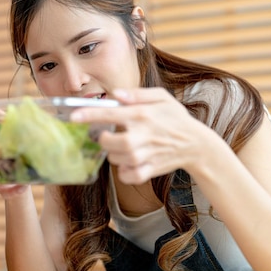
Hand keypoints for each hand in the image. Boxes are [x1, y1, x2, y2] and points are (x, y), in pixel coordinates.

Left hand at [70, 88, 216, 184]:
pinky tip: (130, 163)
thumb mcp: (162, 97)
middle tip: (107, 136)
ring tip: (125, 147)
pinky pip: (127, 176)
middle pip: (108, 142)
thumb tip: (116, 94)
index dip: (88, 115)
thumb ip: (137, 94)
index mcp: (141, 115)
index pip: (109, 114)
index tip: (73, 117)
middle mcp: (141, 136)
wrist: (197, 145)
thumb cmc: (176, 118)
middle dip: (102, 139)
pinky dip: (124, 172)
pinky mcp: (150, 170)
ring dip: (114, 154)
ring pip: (115, 159)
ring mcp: (146, 155)